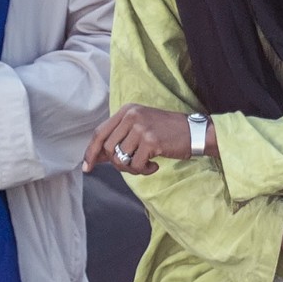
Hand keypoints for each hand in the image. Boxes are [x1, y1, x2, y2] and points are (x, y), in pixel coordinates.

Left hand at [83, 103, 205, 175]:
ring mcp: (140, 127)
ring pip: (120, 158)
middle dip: (117, 164)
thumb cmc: (167, 132)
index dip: (91, 152)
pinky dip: (144, 171)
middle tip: (132, 166)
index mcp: (127, 110)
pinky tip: (154, 166)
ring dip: (131, 169)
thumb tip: (97, 158)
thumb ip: (120, 139)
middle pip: (108, 148)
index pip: (100, 133)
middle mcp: (131, 116)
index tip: (87, 167)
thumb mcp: (141, 128)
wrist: (194, 132)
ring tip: (145, 165)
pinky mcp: (150, 141)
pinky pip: (136, 165)